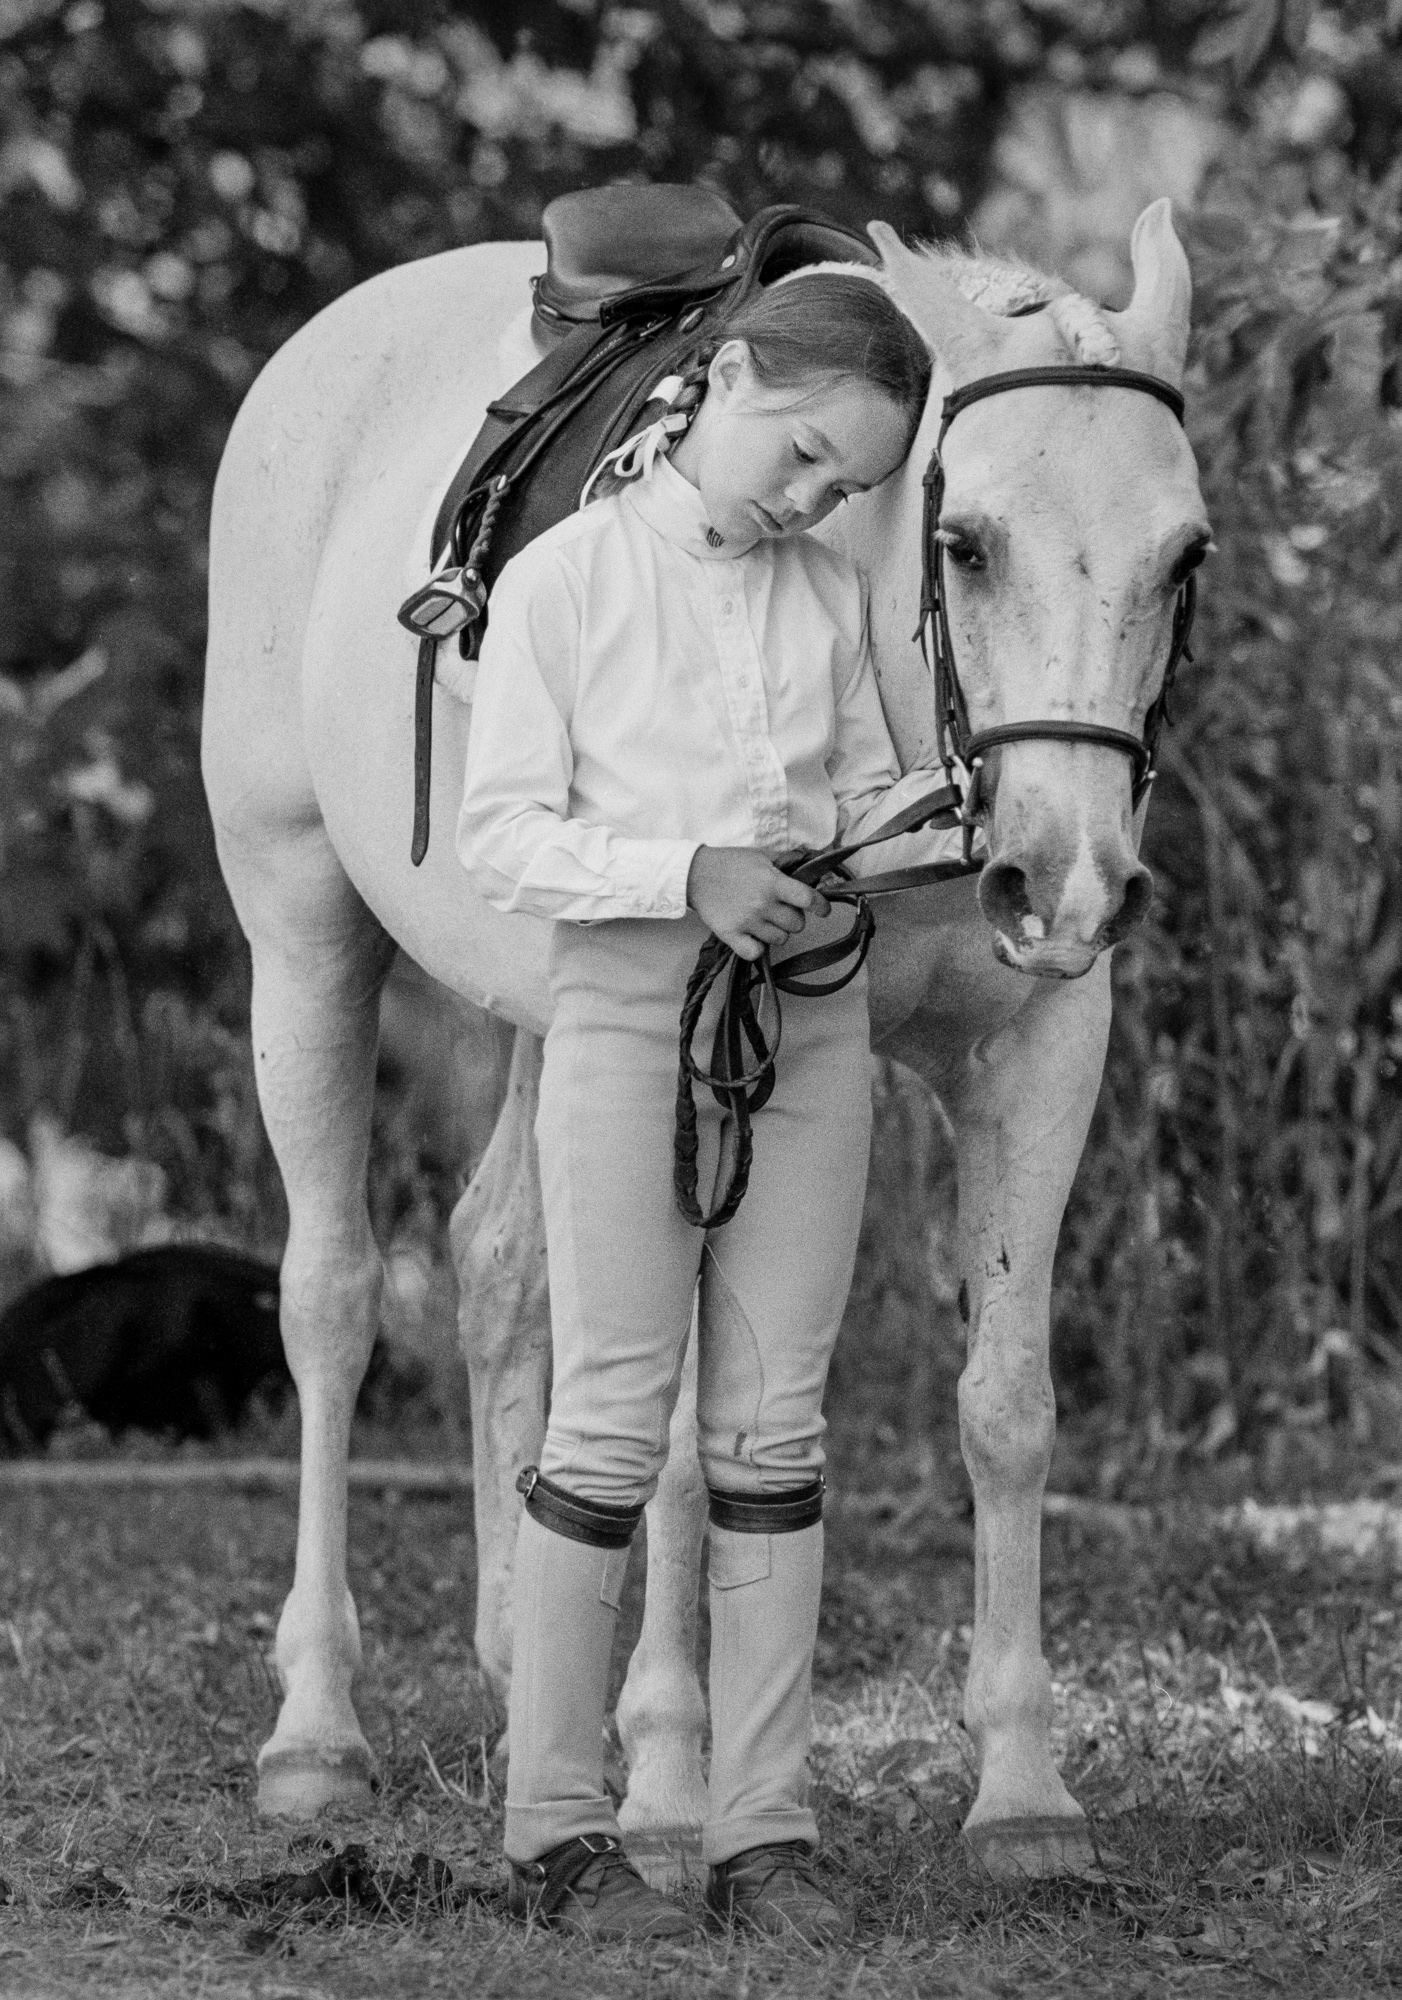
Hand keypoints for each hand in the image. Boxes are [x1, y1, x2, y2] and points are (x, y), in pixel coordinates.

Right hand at [685, 846, 829, 960]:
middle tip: (780, 910)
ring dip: (776, 932)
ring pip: (780, 940)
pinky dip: (758, 948)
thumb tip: (813, 867)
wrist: (695, 874)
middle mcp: (762, 904)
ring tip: (763, 920)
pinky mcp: (731, 935)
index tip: (823, 910)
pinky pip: (756, 953)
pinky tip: (753, 936)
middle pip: (796, 924)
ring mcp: (747, 922)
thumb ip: (787, 863)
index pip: (808, 899)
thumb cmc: (731, 863)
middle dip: (793, 917)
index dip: (821, 906)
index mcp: (772, 882)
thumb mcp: (762, 856)